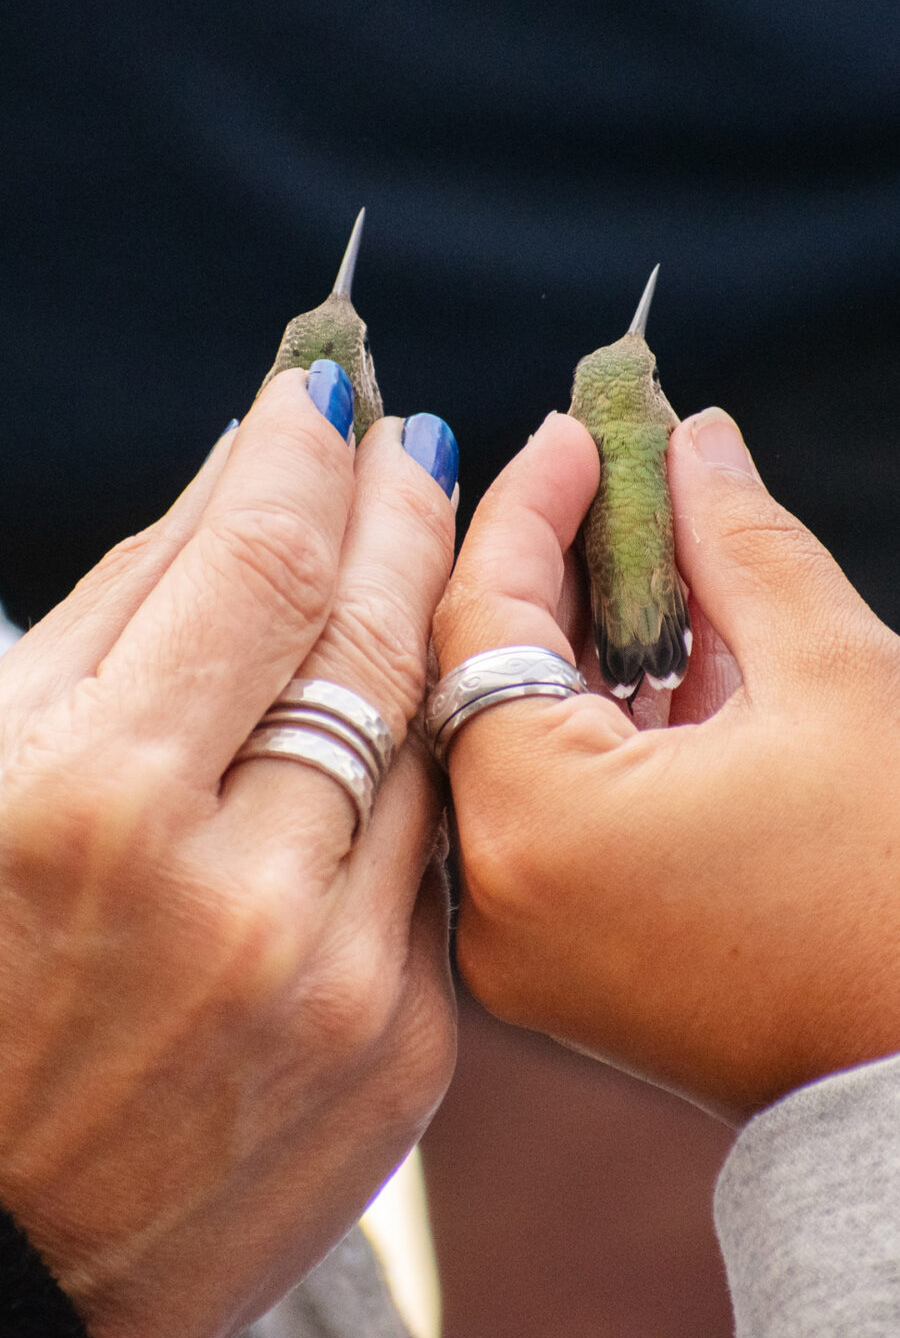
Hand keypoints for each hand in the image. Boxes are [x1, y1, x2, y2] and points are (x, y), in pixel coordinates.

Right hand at [0, 371, 456, 1337]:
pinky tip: (411, 708)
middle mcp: (233, 894)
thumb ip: (121, 608)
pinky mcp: (405, 1060)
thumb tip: (241, 473)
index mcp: (94, 805)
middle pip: (371, 632)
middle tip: (412, 441)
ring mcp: (336, 984)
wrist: (5, 1245)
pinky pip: (436, 860)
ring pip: (429, 739)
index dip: (304, 453)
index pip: (254, 563)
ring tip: (418, 547)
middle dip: (398, 508)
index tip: (326, 391)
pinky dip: (422, 771)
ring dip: (431, 622)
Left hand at [433, 408, 899, 1123]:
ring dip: (583, 644)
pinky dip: (596, 728)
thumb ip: (740, 543)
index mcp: (534, 824)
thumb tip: (693, 443)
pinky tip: (664, 663)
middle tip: (614, 479)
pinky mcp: (555, 965)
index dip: (531, 504)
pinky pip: (544, 807)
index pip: (481, 615)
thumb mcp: (832, 680)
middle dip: (555, 568)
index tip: (576, 430)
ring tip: (657, 561)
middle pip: (481, 676)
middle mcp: (490, 896)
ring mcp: (515, 943)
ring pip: (513, 738)